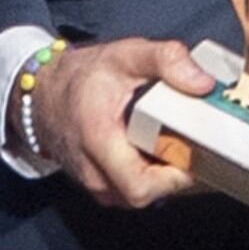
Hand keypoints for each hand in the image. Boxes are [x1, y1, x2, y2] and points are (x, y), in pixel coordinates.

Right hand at [32, 35, 216, 207]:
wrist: (45, 93)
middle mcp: (93, 173)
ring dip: (162, 175)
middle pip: (147, 194)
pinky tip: (155, 150)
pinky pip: (132, 191)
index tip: (192, 150)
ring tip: (172, 143)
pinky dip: (150, 176)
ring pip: (141, 195)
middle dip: (174, 173)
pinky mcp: (99, 187)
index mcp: (98, 141)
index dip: (174, 176)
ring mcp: (95, 185)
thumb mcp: (127, 54)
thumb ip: (167, 60)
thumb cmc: (84, 76)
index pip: (141, 186)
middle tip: (188, 143)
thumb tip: (203, 83)